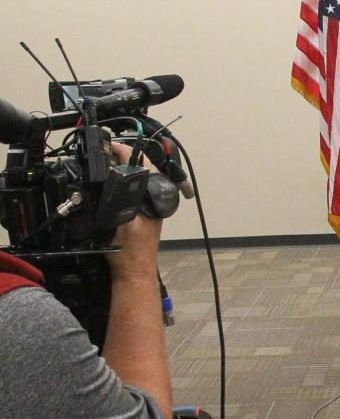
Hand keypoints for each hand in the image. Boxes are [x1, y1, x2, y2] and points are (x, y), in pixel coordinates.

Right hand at [108, 143, 162, 280]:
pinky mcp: (143, 213)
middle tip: (107, 149)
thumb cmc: (128, 252)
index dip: (124, 151)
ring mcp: (149, 207)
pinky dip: (125, 180)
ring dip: (125, 167)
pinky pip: (135, 189)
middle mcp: (153, 200)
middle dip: (125, 155)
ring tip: (109, 160)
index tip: (110, 146)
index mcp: (150, 199)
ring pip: (139, 178)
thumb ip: (120, 198)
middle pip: (142, 168)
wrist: (133, 272)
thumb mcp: (120, 221)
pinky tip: (114, 181)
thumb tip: (115, 176)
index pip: (142, 165)